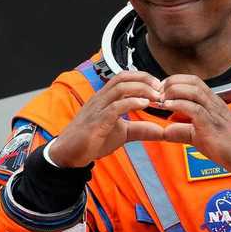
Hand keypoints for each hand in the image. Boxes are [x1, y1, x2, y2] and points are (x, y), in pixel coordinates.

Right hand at [47, 71, 164, 167]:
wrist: (69, 154)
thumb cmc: (92, 141)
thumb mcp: (122, 134)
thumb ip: (140, 130)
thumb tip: (161, 131)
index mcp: (105, 98)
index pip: (124, 77)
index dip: (143, 77)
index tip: (159, 87)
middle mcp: (101, 98)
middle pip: (123, 77)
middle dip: (145, 79)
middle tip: (161, 88)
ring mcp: (97, 108)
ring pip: (120, 88)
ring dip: (141, 89)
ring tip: (156, 96)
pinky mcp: (96, 122)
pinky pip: (115, 107)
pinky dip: (131, 103)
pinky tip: (144, 104)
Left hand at [157, 75, 230, 176]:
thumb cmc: (228, 146)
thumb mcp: (200, 136)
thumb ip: (182, 132)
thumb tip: (165, 132)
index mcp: (212, 103)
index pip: (193, 81)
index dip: (175, 80)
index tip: (160, 89)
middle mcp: (214, 104)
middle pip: (192, 81)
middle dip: (171, 82)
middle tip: (157, 92)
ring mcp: (214, 113)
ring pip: (194, 91)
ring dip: (174, 91)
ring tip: (161, 98)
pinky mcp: (212, 126)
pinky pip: (195, 109)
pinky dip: (179, 105)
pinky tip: (168, 107)